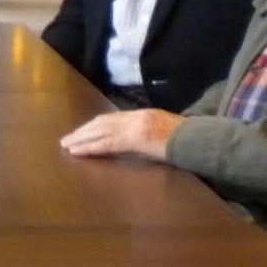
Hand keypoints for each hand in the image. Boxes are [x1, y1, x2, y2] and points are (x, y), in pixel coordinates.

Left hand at [59, 109, 185, 161]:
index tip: (83, 131)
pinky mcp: (134, 138)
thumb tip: (133, 145)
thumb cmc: (188, 141)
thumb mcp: (164, 133)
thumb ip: (146, 136)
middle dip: (83, 131)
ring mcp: (134, 126)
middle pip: (102, 122)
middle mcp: (136, 117)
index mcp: (144, 115)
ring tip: (67, 145)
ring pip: (100, 131)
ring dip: (81, 138)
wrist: (200, 141)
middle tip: (67, 139)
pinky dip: (90, 147)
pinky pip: (106, 143)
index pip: (113, 118)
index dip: (95, 125)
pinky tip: (77, 151)